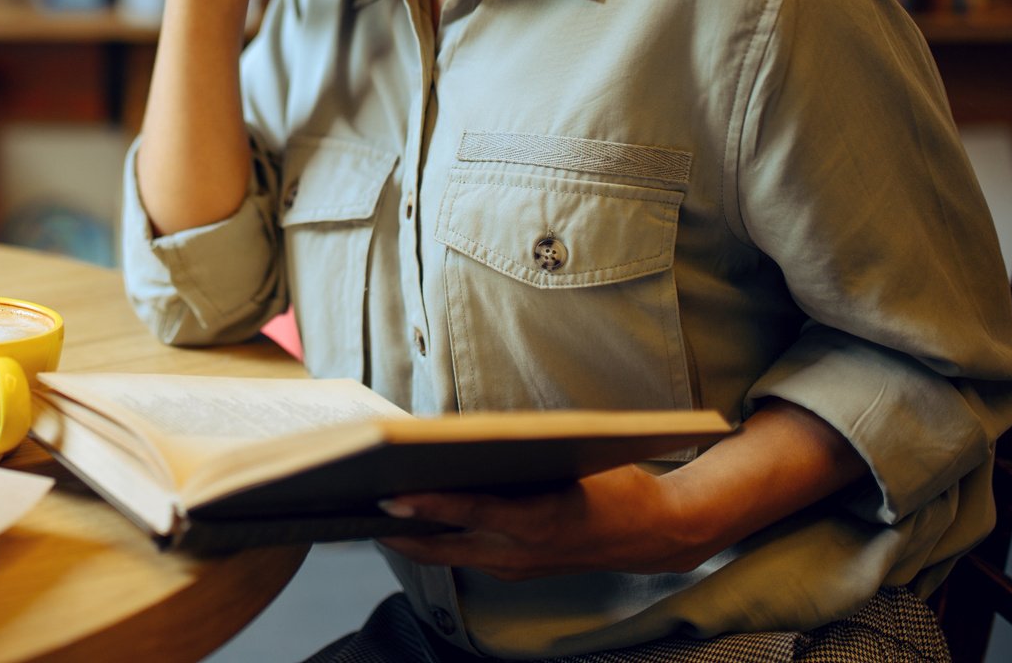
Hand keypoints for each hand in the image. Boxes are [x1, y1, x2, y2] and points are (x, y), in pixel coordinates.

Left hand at [378, 464, 715, 581]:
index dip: (426, 505)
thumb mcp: (570, 461)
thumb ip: (518, 457)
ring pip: (451, 555)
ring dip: (414, 538)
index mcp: (536, 521)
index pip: (468, 512)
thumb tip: (465, 440)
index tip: (388, 497)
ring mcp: (517, 566)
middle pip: (443, 547)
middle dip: (399, 532)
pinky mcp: (518, 570)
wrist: (654, 534)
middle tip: (357, 508)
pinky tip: (421, 522)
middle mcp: (520, 551)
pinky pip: (469, 556)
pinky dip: (442, 539)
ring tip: (377, 512)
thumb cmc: (615, 487)